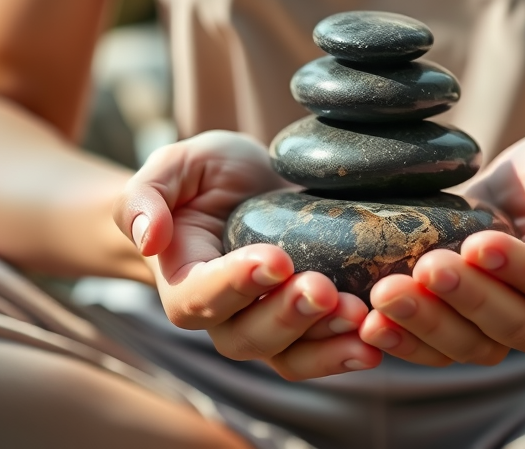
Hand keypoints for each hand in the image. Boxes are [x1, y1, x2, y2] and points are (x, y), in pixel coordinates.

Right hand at [113, 131, 381, 379]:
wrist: (243, 190)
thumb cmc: (202, 178)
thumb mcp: (172, 167)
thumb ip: (146, 197)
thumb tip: (148, 239)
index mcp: (184, 283)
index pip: (201, 297)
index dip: (237, 283)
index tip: (276, 259)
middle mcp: (222, 318)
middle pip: (248, 337)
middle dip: (289, 316)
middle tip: (324, 288)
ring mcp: (265, 328)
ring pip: (288, 356)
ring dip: (325, 342)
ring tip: (361, 317)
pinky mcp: (303, 328)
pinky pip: (320, 352)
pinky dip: (348, 349)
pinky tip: (379, 336)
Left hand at [358, 133, 524, 365]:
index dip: (521, 271)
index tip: (480, 243)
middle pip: (511, 325)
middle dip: (466, 299)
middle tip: (427, 268)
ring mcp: (500, 328)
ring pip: (469, 345)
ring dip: (426, 325)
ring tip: (385, 295)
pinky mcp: (460, 327)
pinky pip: (435, 349)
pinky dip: (403, 343)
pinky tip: (369, 324)